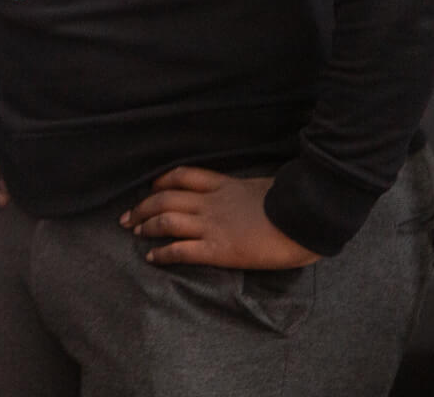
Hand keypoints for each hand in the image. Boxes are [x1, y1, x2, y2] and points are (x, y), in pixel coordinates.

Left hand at [120, 168, 320, 269]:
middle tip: (127, 217)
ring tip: (135, 233)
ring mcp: (213, 226)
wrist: (306, 219)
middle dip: (143, 207)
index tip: (151, 189)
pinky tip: (152, 258)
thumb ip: (251, 189)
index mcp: (225, 185)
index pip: (183, 176)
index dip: (161, 182)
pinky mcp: (219, 250)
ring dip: (146, 226)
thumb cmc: (295, 204)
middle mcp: (212, 203)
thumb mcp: (268, 187)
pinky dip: (163, 254)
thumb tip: (254, 192)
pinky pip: (182, 251)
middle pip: (166, 198)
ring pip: (167, 221)